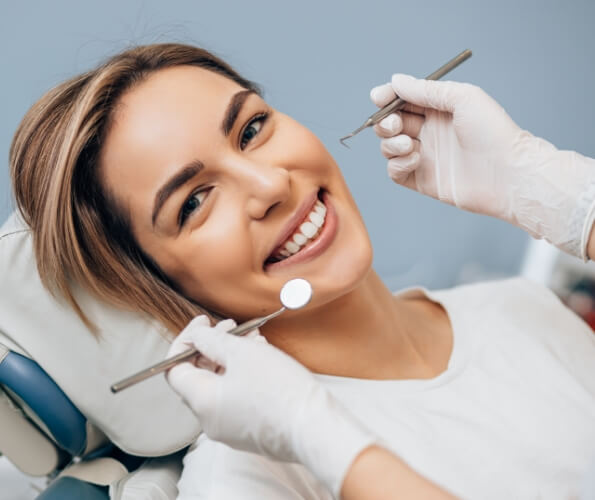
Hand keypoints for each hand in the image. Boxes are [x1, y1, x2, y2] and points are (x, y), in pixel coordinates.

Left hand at [166, 316, 374, 496]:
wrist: (316, 428)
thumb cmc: (280, 390)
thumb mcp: (242, 353)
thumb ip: (212, 340)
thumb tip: (197, 335)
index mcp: (202, 401)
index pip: (174, 369)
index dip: (186, 341)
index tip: (204, 323)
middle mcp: (210, 420)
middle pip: (199, 376)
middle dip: (213, 346)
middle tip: (232, 326)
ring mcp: (230, 428)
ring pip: (221, 384)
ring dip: (232, 357)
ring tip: (254, 338)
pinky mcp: (250, 431)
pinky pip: (237, 397)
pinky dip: (243, 375)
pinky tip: (263, 358)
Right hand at [371, 74, 594, 258]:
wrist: (508, 174)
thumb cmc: (493, 132)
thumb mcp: (462, 98)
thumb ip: (426, 90)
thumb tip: (396, 80)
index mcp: (438, 110)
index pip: (402, 100)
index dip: (387, 98)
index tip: (379, 97)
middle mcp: (428, 132)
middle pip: (390, 124)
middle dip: (385, 122)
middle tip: (396, 124)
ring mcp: (424, 157)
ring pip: (388, 147)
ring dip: (391, 143)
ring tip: (409, 145)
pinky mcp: (421, 180)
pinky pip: (395, 171)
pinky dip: (397, 164)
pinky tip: (415, 160)